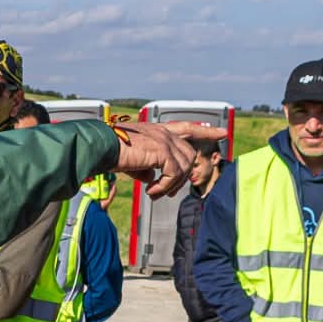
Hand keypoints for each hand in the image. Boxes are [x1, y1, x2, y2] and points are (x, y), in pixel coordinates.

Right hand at [110, 122, 225, 198]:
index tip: (222, 133)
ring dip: (171, 185)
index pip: (186, 128)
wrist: (99, 147)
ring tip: (155, 194)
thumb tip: (151, 179)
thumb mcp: (131, 160)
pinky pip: (173, 174)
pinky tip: (151, 191)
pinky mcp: (162, 151)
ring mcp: (164, 140)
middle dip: (183, 177)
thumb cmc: (109, 152)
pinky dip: (164, 186)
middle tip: (165, 193)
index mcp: (156, 131)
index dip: (205, 130)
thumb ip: (145, 167)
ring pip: (184, 166)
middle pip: (189, 154)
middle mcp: (163, 132)